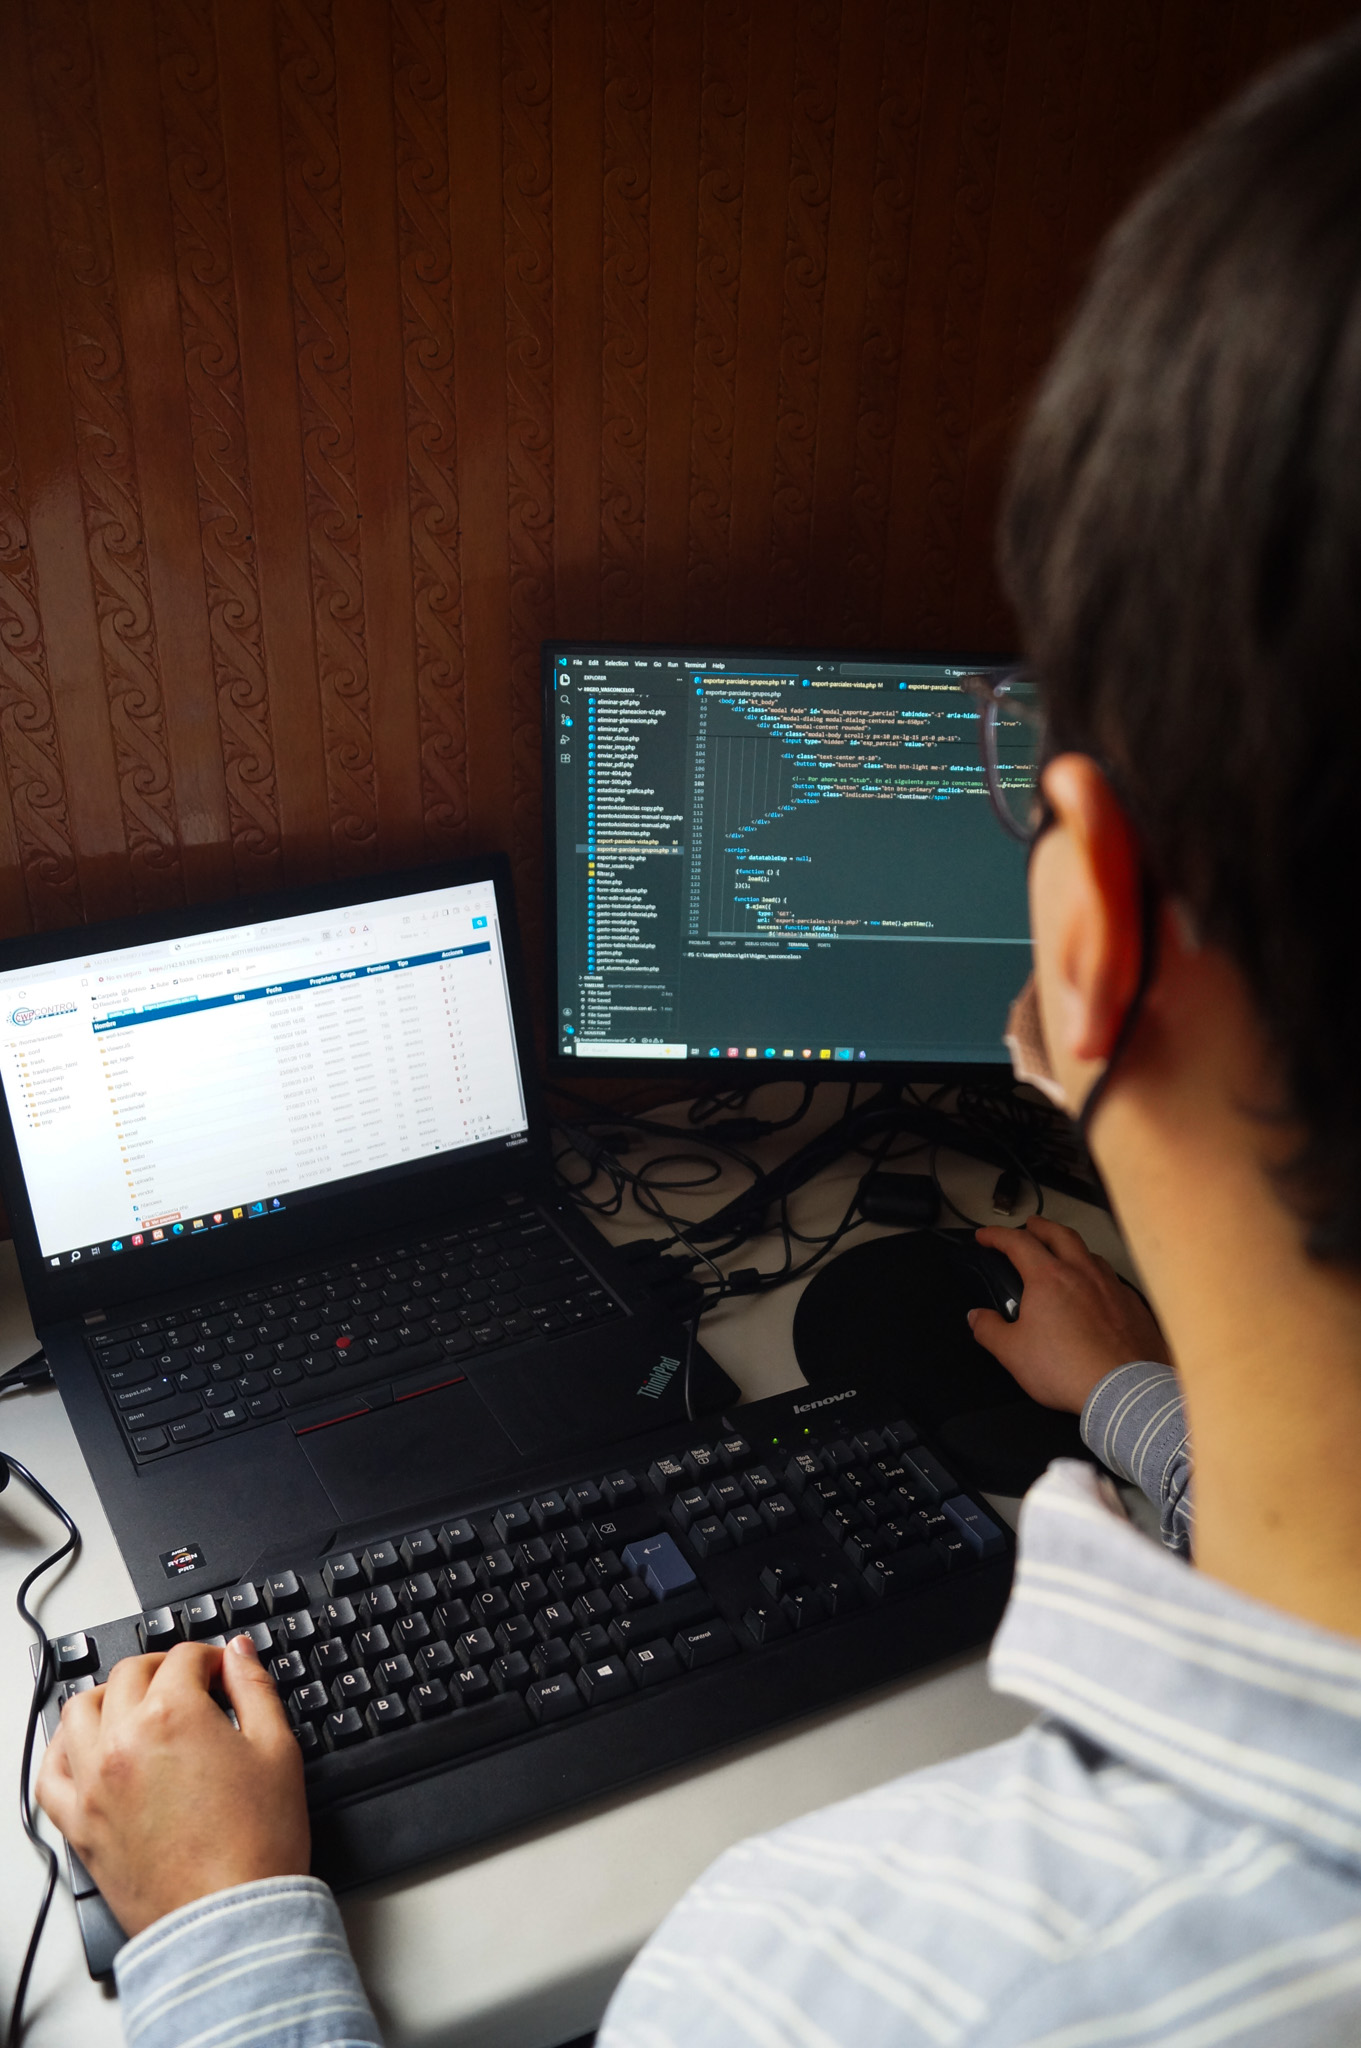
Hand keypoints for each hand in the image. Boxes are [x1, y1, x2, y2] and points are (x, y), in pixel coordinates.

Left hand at [36, 1632, 308, 1936]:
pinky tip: (86, 1747)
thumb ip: (255, 1688)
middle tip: (190, 1683)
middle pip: (130, 1674)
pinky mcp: (79, 1824)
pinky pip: (50, 1773)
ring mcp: (93, 1783)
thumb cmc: (257, 1843)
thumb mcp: (277, 1749)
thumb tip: (239, 1652)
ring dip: (110, 1695)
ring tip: (137, 1705)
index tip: (225, 1673)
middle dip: (164, 1668)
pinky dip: (63, 1749)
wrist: (229, 1920)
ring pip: (80, 1710)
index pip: (185, 1658)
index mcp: (173, 1714)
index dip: (213, 1659)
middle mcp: (123, 1740)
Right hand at [968, 1215, 1169, 1413]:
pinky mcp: (1134, 1306)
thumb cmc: (1068, 1369)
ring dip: (1073, 1248)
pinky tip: (1096, 1292)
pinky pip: (1113, 1279)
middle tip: (1029, 1226)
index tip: (986, 1237)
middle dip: (1040, 1226)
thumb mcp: (1012, 1353)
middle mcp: (1083, 1273)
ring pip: (1090, 1253)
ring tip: (1064, 1255)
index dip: (997, 1235)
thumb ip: (989, 1330)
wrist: (1124, 1390)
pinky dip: (1098, 1276)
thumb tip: (977, 1318)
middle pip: (1059, 1234)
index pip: (1017, 1242)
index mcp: (1048, 1278)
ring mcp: (1112, 1287)